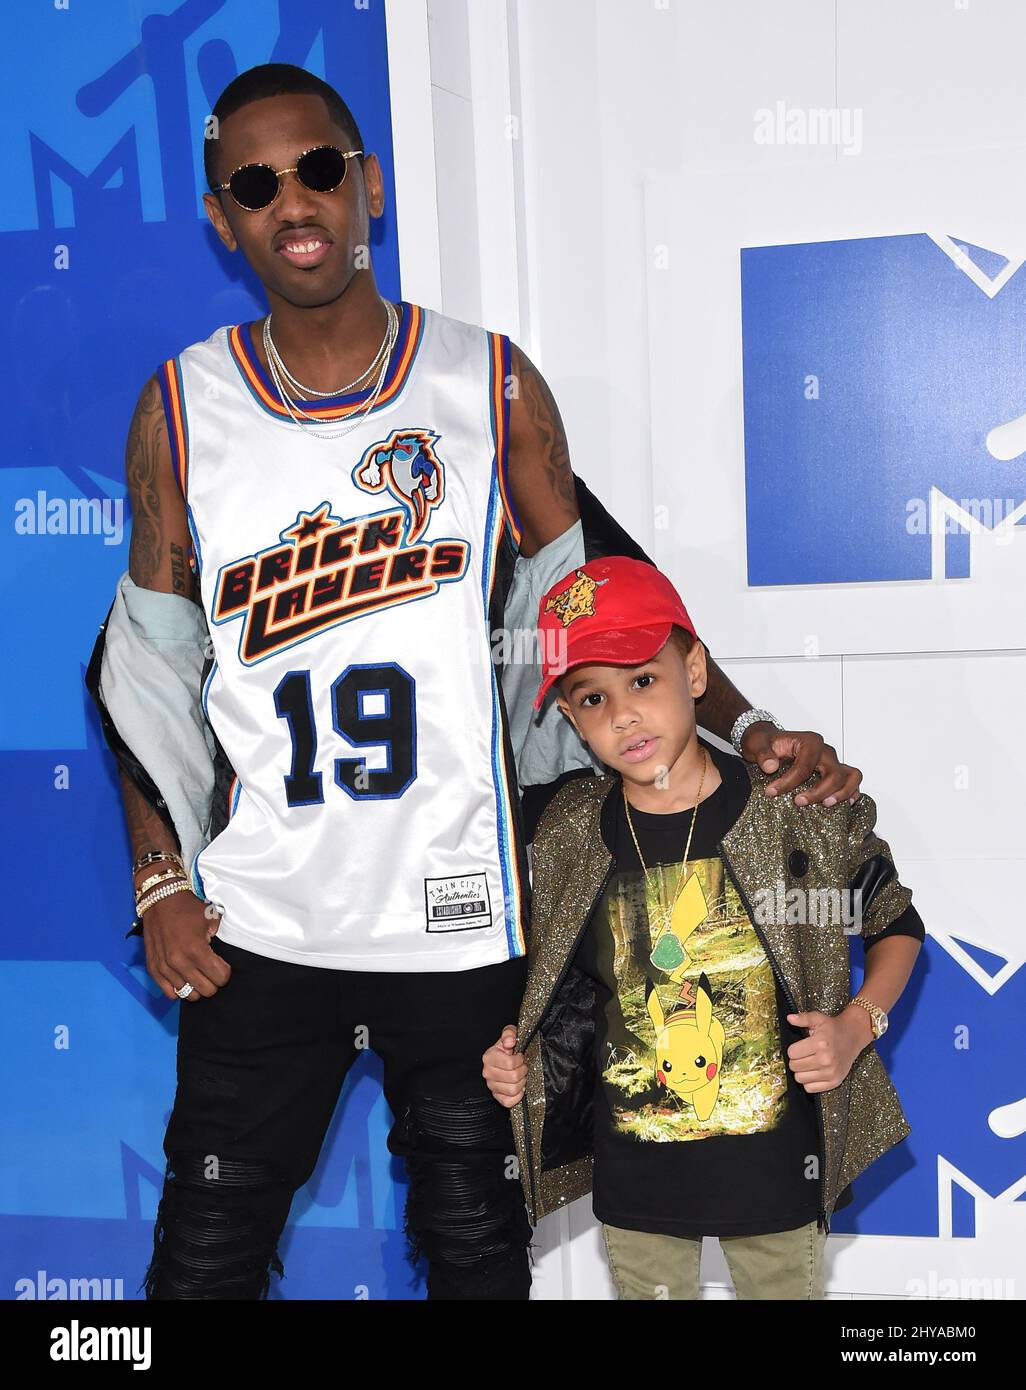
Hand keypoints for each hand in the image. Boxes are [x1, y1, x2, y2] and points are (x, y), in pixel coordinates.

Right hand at [140, 892, 230, 1001]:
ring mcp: (164, 967)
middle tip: (211, 970)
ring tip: (197, 973)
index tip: (222, 965)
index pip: (220, 977)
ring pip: (188, 994)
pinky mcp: (153, 968)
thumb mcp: (211, 919)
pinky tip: (183, 978)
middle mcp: (179, 962)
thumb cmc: (187, 908)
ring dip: (196, 986)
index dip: (225, 972)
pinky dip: (179, 989)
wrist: (160, 899)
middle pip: (206, 990)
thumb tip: (222, 956)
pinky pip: (169, 993)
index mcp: (196, 949)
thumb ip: (220, 939)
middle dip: (213, 981)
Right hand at [482, 1025, 526, 1107]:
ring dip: (521, 1082)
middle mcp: (487, 1073)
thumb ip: (509, 1033)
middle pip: (513, 1077)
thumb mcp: (510, 1034)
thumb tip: (510, 1041)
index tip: (520, 1056)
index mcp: (489, 1057)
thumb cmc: (509, 1047)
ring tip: (521, 1075)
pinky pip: (509, 1102)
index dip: (520, 1060)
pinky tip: (519, 1086)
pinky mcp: (497, 1097)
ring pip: (513, 1090)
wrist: (506, 1059)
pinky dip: (518, 1095)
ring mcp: (491, 1086)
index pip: (510, 1063)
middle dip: (522, 1071)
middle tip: (523, 1066)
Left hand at [739, 723, 861, 806]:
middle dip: (817, 792)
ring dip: (841, 793)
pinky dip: (851, 791)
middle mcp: (825, 751)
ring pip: (851, 776)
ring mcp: (832, 761)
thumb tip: (771, 767)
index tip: (772, 792)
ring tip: (826, 805)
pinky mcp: (835, 771)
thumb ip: (763, 753)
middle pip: (833, 773)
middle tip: (798, 802)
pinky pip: (852, 779)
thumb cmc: (765, 742)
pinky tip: (845, 804)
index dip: (789, 782)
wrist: (768, 741)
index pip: (805, 766)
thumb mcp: (756, 743)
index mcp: (809, 742)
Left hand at [785, 1007, 873, 1092]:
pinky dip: (809, 1081)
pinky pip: (810, 1088)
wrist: (853, 1036)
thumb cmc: (833, 1028)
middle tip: (804, 1054)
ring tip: (809, 1062)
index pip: (792, 1053)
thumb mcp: (818, 1018)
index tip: (799, 1046)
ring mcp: (831, 1073)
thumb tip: (789, 1018)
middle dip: (796, 1060)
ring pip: (800, 1079)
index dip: (793, 1049)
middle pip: (794, 1067)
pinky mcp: (835, 1082)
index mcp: (820, 1043)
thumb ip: (803, 1018)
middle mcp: (826, 1060)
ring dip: (801, 1071)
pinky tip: (815, 1071)